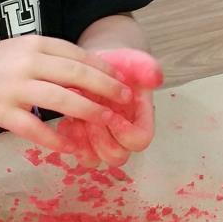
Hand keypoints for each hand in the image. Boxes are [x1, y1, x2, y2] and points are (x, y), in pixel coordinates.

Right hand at [0, 36, 130, 151]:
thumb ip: (50, 60)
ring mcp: (13, 87)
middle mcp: (26, 62)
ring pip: (61, 100)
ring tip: (107, 121)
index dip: (103, 68)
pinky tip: (70, 147)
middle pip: (76, 74)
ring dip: (89, 112)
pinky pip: (34, 128)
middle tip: (124, 101)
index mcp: (33, 44)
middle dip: (106, 88)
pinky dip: (55, 139)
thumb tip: (90, 75)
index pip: (77, 54)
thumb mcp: (20, 52)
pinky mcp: (1, 112)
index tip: (122, 80)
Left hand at [56, 49, 163, 167]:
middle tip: (90, 117)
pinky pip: (75, 152)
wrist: (98, 65)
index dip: (125, 132)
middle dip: (101, 138)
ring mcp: (102, 140)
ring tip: (76, 119)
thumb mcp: (136, 61)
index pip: (139, 141)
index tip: (112, 113)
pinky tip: (67, 120)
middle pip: (117, 157)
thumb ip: (148, 69)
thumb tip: (155, 79)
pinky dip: (69, 139)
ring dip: (83, 142)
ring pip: (94, 159)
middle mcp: (122, 136)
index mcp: (140, 121)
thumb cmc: (120, 66)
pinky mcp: (83, 139)